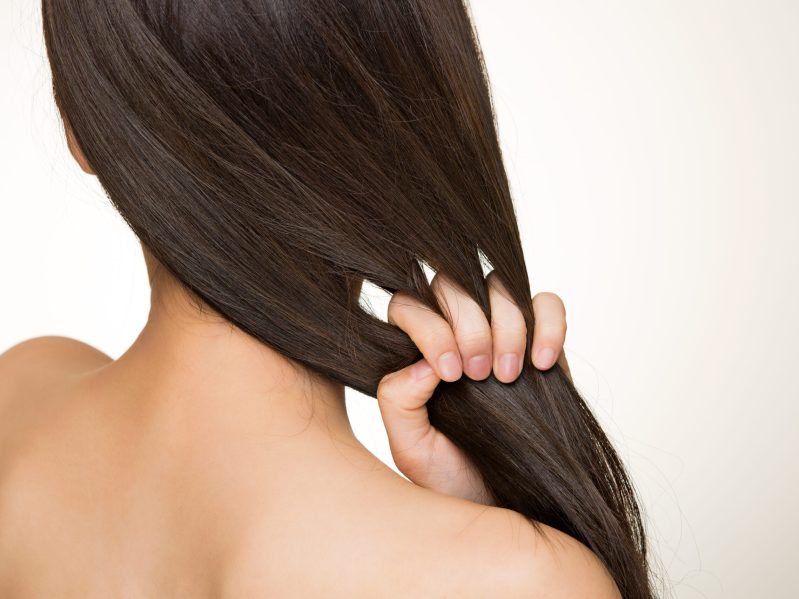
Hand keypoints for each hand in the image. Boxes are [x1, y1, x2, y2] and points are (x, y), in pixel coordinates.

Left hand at [376, 272, 570, 504]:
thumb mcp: (411, 449)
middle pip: (453, 284)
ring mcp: (498, 333)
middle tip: (479, 375)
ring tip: (507, 376)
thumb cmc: (453, 479)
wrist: (505, 504)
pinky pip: (547, 305)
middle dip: (469, 325)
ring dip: (507, 326)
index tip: (450, 373)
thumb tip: (422, 360)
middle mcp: (453, 333)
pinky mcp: (539, 342)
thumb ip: (398, 401)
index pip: (408, 304)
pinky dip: (548, 324)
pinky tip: (542, 365)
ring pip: (499, 286)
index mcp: (413, 351)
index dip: (430, 327)